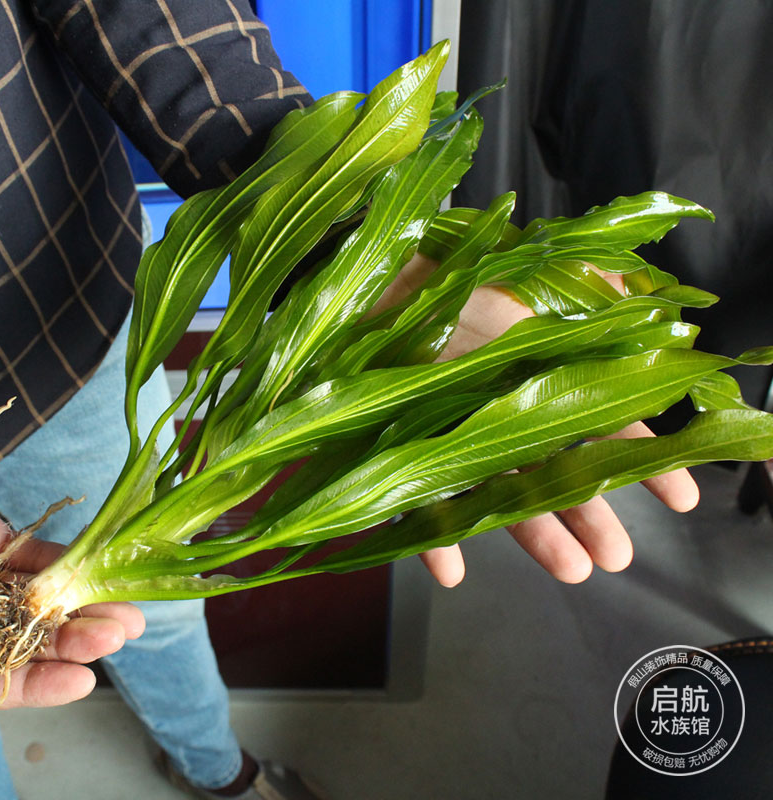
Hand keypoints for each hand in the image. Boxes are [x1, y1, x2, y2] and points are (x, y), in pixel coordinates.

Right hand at [0, 500, 144, 709]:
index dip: (39, 686)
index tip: (82, 683)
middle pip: (28, 640)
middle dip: (76, 641)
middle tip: (118, 636)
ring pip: (41, 599)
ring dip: (83, 603)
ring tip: (127, 611)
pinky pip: (35, 557)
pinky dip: (65, 563)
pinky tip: (93, 568)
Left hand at [383, 255, 699, 586]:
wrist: (364, 276)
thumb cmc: (441, 272)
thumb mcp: (516, 268)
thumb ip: (577, 283)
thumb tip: (638, 297)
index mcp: (530, 370)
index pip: (594, 418)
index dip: (636, 454)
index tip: (679, 495)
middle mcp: (494, 407)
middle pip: (548, 467)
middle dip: (588, 513)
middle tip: (618, 556)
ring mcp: (447, 432)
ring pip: (495, 492)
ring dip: (531, 533)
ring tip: (573, 571)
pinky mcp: (393, 450)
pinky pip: (410, 503)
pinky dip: (429, 539)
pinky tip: (452, 573)